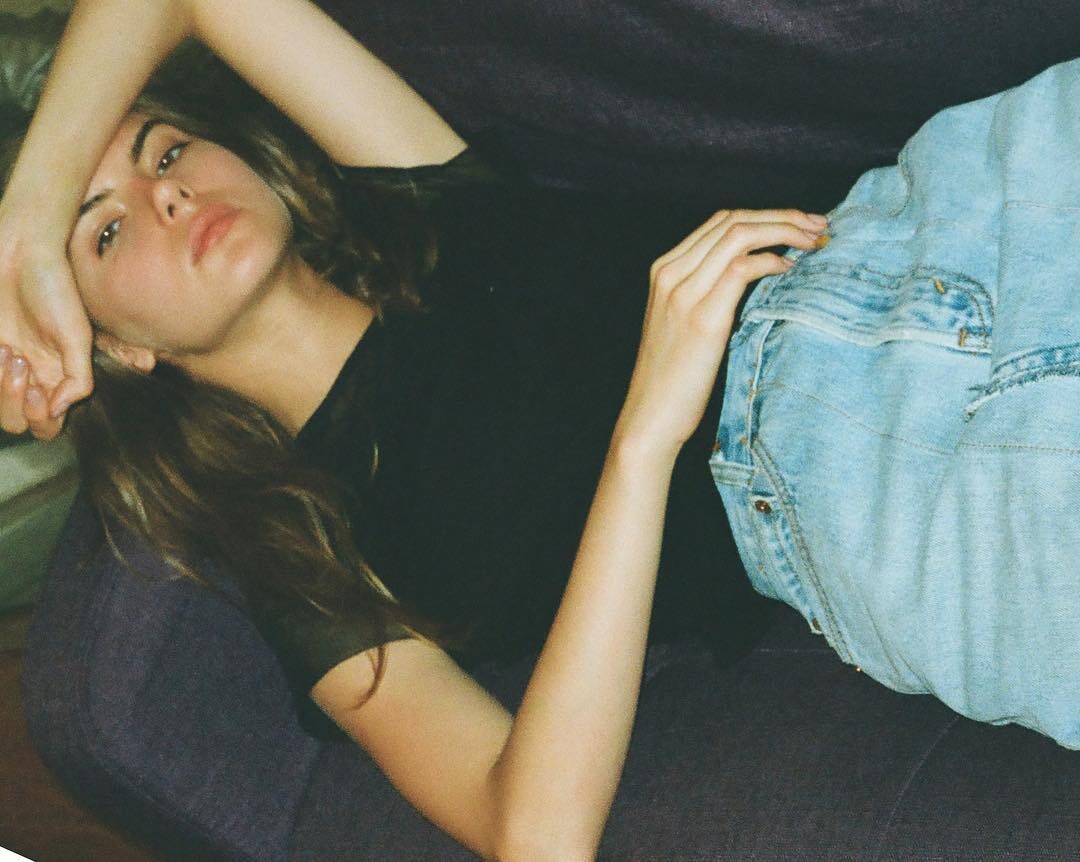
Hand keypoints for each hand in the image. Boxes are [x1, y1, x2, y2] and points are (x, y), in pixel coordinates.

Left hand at [0, 219, 93, 438]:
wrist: (19, 250)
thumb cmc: (54, 288)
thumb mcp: (78, 336)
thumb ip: (78, 379)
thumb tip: (59, 410)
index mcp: (56, 377)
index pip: (49, 425)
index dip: (43, 418)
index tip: (43, 389)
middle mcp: (30, 377)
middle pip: (18, 423)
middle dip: (18, 404)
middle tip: (22, 364)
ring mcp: (4, 365)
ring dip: (1, 387)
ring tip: (6, 350)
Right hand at [613, 208, 826, 458]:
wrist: (650, 417)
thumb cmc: (672, 379)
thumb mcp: (683, 323)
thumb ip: (707, 292)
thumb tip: (757, 273)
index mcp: (664, 270)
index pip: (720, 221)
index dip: (765, 215)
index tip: (800, 224)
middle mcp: (671, 273)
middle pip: (733, 220)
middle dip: (783, 216)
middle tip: (819, 225)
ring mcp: (684, 293)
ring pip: (740, 235)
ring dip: (785, 231)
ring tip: (814, 240)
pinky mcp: (702, 317)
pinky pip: (743, 269)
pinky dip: (773, 261)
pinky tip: (792, 269)